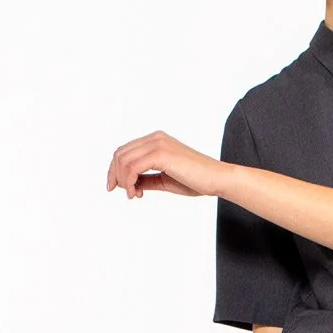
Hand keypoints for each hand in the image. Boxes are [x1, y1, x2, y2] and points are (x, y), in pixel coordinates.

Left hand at [105, 130, 225, 198]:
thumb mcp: (164, 180)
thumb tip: (129, 184)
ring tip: (134, 195)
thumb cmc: (196, 180)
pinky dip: (129, 182)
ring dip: (123, 181)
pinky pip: (133, 167)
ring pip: (123, 160)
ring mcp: (158, 144)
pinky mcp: (161, 154)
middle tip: (125, 193)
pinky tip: (137, 193)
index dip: (116, 169)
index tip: (118, 188)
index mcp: (156, 140)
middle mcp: (155, 138)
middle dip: (115, 175)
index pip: (125, 151)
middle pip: (120, 154)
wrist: (217, 179)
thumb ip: (146, 179)